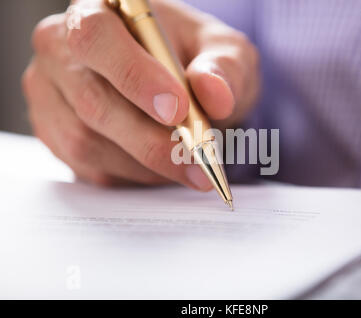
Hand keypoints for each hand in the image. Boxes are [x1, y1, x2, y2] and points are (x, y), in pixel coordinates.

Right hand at [22, 0, 259, 188]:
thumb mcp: (222, 51)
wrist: (175, 81)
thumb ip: (224, 67)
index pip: (97, 37)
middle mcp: (62, 51)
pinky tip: (160, 165)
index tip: (177, 109)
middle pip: (92, 101)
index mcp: (98, 12)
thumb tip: (215, 94)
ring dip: (145, 163)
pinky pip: (89, 166)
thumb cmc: (193, 57)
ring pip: (88, 142)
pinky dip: (132, 174)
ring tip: (186, 163)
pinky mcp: (56, 133)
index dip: (134, 76)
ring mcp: (52, 95)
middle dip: (150, 140)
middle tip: (195, 160)